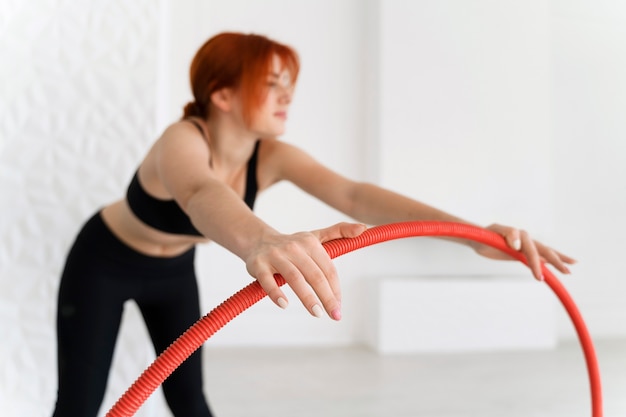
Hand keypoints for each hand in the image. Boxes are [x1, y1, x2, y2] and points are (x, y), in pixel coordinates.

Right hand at [245, 222, 366, 319]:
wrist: (258, 240)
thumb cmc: (292, 245)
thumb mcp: (316, 236)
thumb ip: (339, 232)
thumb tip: (363, 229)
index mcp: (310, 243)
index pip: (328, 269)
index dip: (335, 289)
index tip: (339, 306)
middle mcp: (294, 248)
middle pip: (314, 275)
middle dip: (326, 296)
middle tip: (334, 314)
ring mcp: (276, 256)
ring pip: (295, 278)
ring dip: (307, 297)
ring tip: (317, 313)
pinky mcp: (258, 265)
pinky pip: (268, 280)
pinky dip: (276, 293)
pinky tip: (284, 305)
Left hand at [474, 223, 575, 280]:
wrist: (478, 239)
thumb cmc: (484, 235)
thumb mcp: (493, 232)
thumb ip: (507, 233)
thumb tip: (519, 244)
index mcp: (518, 234)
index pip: (530, 250)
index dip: (535, 262)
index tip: (538, 276)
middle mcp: (525, 239)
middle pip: (543, 250)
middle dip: (556, 260)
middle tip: (567, 271)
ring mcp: (525, 245)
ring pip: (544, 252)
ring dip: (557, 260)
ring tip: (570, 269)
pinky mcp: (523, 252)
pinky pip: (538, 256)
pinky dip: (549, 261)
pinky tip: (559, 265)